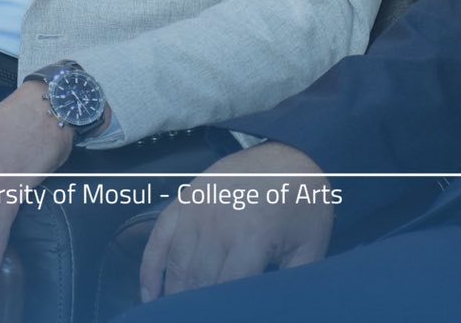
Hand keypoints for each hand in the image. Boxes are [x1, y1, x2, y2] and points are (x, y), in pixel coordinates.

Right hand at [139, 142, 332, 301]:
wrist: (292, 153)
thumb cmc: (303, 203)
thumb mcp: (310, 247)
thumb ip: (290, 285)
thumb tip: (275, 310)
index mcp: (252, 236)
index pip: (226, 290)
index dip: (222, 311)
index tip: (222, 318)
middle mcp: (218, 222)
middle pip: (197, 281)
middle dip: (197, 307)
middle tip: (198, 316)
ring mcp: (197, 208)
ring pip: (176, 264)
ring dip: (174, 294)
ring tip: (176, 313)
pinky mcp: (186, 198)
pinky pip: (159, 238)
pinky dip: (150, 268)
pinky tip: (150, 293)